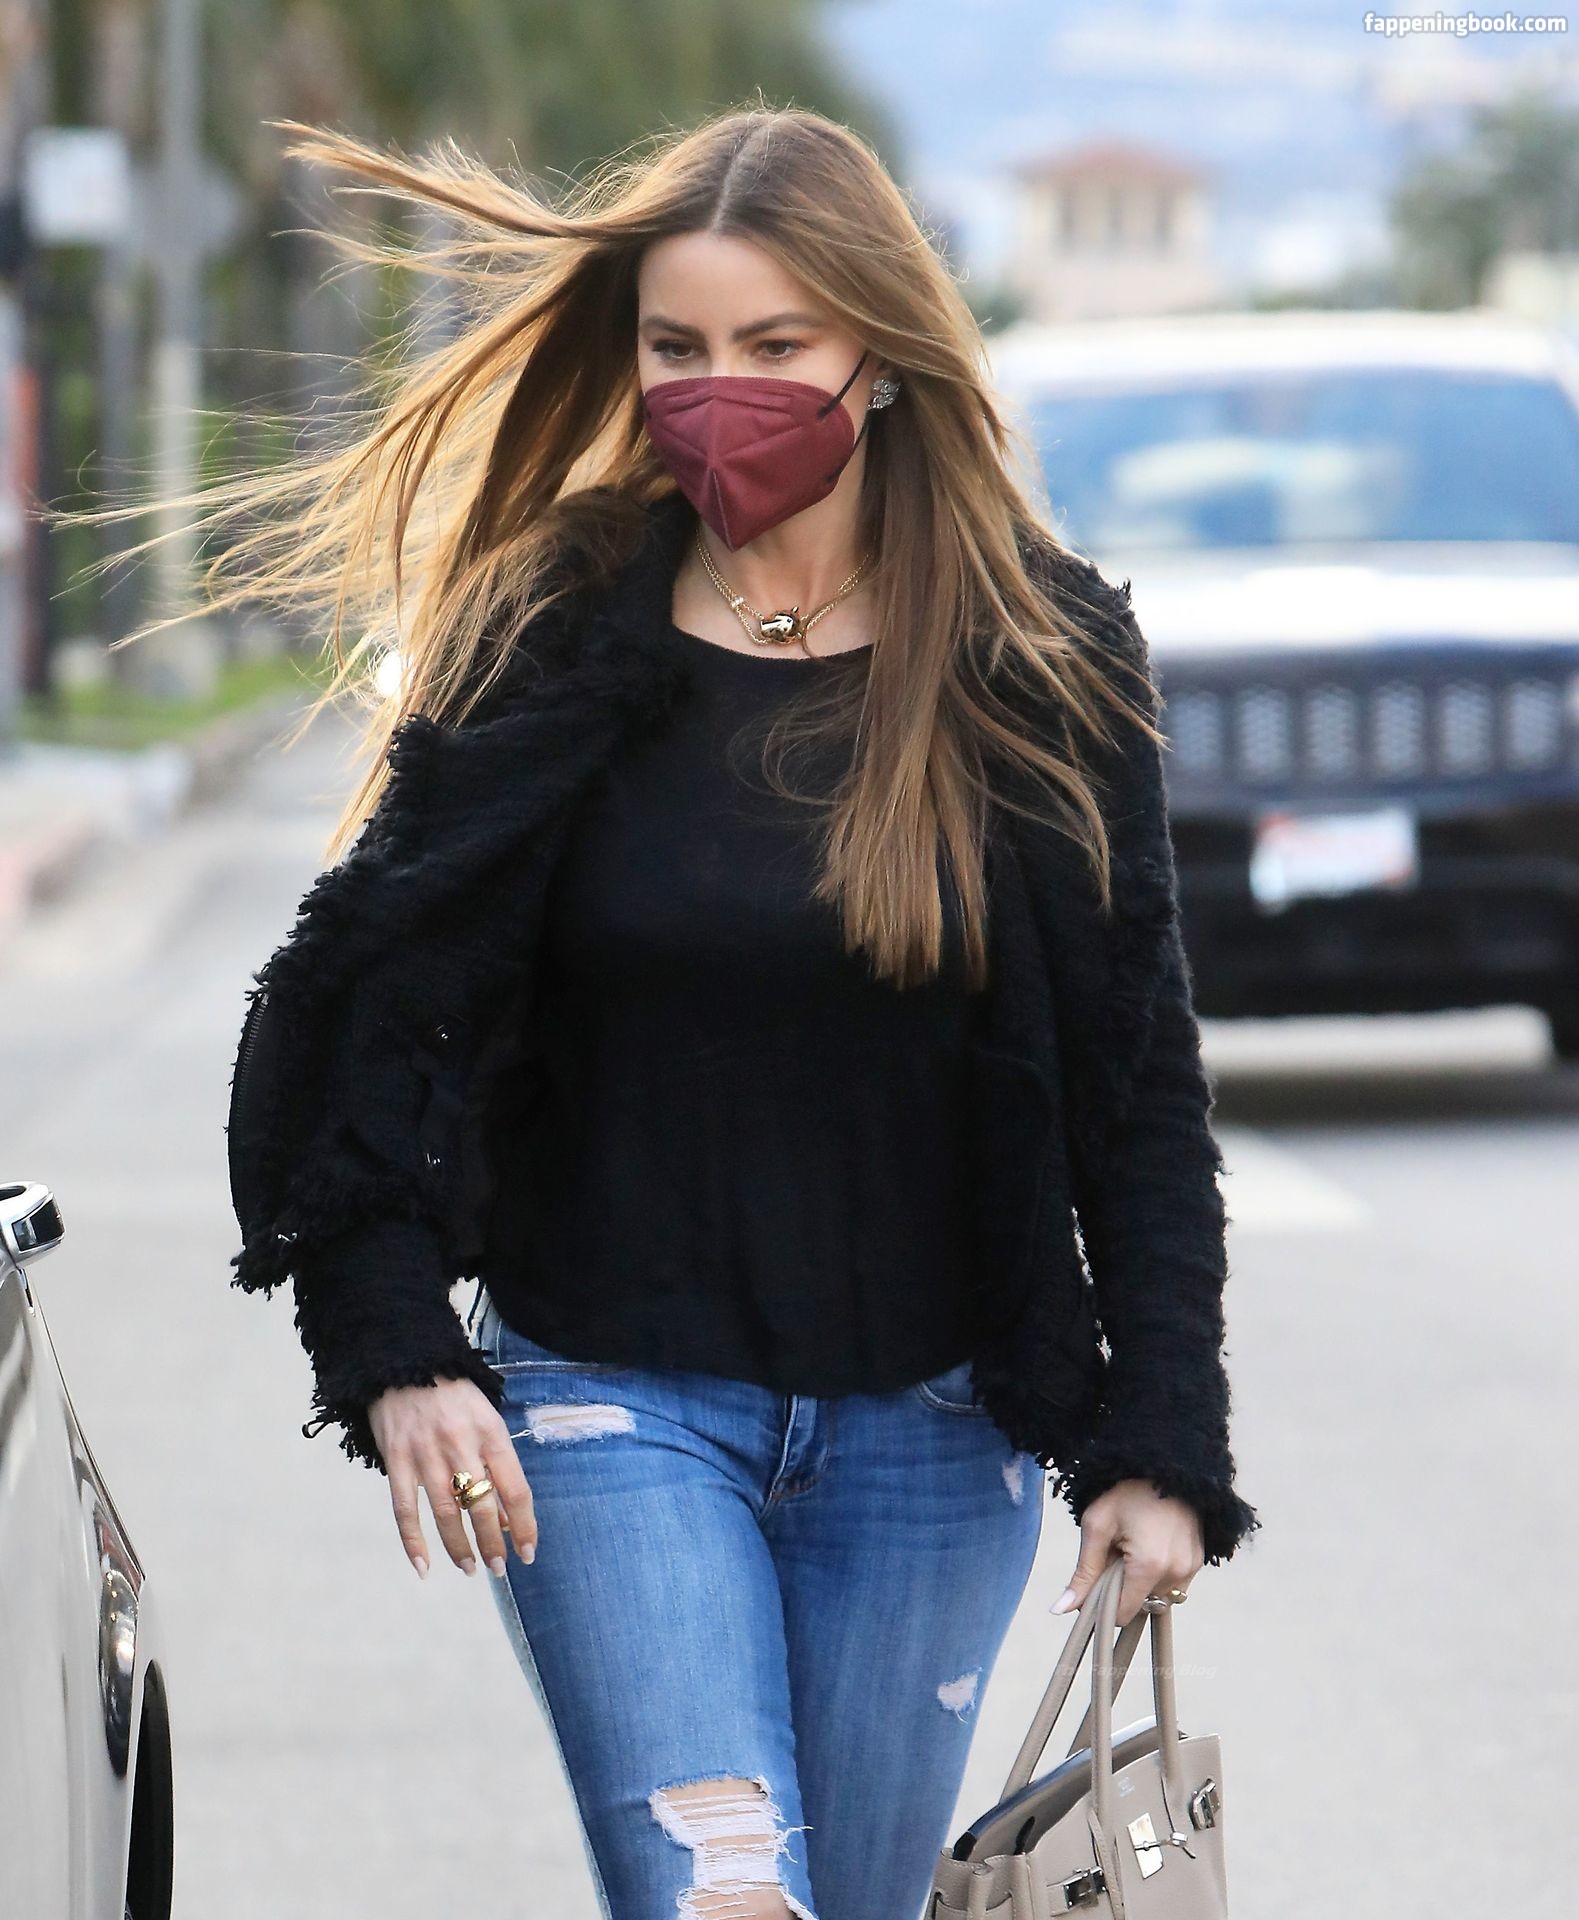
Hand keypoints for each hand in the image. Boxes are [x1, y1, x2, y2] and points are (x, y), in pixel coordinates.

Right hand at [368, 1378, 538, 1580]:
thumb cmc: (453, 1393)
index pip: (515, 1490)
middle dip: (494, 1544)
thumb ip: (497, 1462)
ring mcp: (426, 1454)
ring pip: (446, 1514)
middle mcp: (461, 1445)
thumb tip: (506, 1516)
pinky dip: (413, 1542)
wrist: (405, 1361)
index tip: (528, 1552)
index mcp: (491, 1432)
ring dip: (460, 1547)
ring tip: (471, 1568)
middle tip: (499, 1568)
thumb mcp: (486, 1418)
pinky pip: (404, 1510)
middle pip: (482, 1507)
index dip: (524, 1526)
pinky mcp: (396, 1459)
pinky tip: (423, 1566)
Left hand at [1050, 1478, 1203, 1626]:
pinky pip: (1172, 1584)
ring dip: (1141, 1583)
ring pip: (1156, 1596)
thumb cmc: (1129, 1491)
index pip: (1123, 1614)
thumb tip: (1061, 1609)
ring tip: (1134, 1548)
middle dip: (1123, 1589)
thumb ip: (1082, 1572)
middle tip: (1116, 1554)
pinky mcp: (1199, 1562)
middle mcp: (1176, 1573)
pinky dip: (1157, 1574)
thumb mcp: (1097, 1526)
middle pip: (1140, 1605)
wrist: (1168, 1465)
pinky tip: (1151, 1547)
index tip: (1095, 1582)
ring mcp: (1192, 1568)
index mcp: (1149, 1566)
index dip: (1103, 1605)